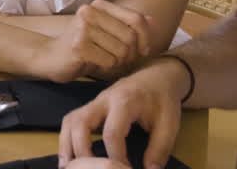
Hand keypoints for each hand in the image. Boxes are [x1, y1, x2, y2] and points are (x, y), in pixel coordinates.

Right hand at [38, 0, 152, 81]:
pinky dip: (107, 68)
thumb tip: (154, 20)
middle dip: (132, 54)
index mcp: (99, 6)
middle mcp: (90, 12)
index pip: (136, 19)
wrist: (50, 57)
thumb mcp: (107, 32)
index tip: (143, 50)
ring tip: (107, 62)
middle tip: (122, 61)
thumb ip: (129, 25)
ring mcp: (83, 28)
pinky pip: (109, 61)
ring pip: (122, 51)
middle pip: (131, 37)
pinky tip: (97, 65)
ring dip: (119, 62)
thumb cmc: (83, 46)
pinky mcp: (79, 46)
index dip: (146, 37)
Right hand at [59, 58, 190, 168]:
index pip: (112, 132)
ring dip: (67, 145)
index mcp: (124, 102)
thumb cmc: (162, 100)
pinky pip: (71, 121)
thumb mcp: (169, 125)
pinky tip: (69, 157)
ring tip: (69, 167)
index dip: (115, 157)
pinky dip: (66, 139)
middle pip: (80, 123)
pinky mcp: (90, 107)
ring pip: (70, 121)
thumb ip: (159, 149)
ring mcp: (94, 103)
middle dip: (82, 151)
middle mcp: (103, 100)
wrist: (156, 76)